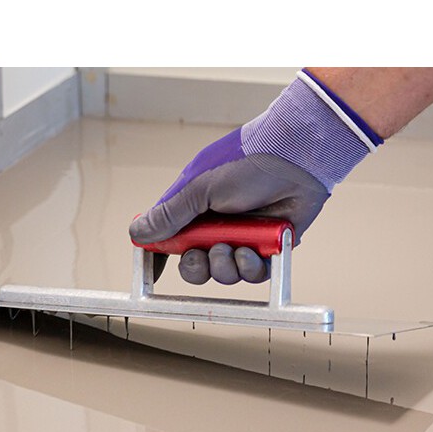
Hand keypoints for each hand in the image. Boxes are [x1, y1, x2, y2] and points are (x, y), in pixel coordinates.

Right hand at [129, 139, 328, 285]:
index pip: (170, 239)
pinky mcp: (269, 247)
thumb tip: (136, 234)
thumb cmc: (246, 162)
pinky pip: (252, 274)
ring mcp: (243, 237)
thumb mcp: (199, 188)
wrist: (296, 157)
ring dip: (223, 266)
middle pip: (195, 265)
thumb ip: (169, 214)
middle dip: (195, 267)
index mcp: (195, 208)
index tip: (153, 271)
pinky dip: (248, 267)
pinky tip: (251, 251)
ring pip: (223, 273)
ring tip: (232, 247)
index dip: (161, 256)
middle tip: (201, 255)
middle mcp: (217, 225)